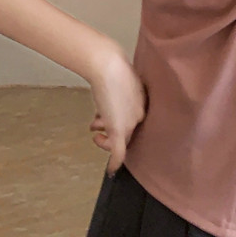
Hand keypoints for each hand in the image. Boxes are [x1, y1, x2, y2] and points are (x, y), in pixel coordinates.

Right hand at [87, 42, 146, 175]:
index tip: (105, 117)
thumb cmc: (112, 68)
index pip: (133, 120)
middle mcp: (139, 115)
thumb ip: (121, 92)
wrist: (108, 66)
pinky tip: (111, 170)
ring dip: (105, 138)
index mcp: (143, 103)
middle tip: (95, 124)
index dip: (117, 119)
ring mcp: (129, 123)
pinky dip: (114, 162)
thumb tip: (112, 102)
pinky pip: (118, 152)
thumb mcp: (121, 80)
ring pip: (120, 140)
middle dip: (109, 128)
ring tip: (93, 126)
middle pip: (127, 130)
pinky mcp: (117, 130)